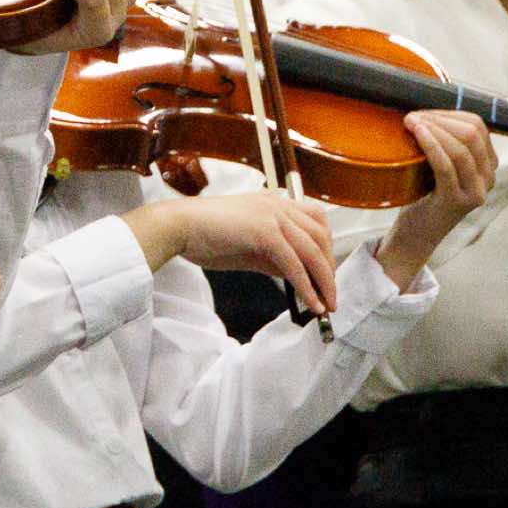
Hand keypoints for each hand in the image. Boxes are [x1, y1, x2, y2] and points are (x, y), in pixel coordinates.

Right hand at [122, 193, 336, 313]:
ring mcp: (272, 216)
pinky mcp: (265, 232)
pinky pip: (294, 263)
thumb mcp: (246, 247)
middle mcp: (277, 205)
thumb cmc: (203, 235)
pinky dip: (306, 285)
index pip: (315, 221)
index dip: (326, 248)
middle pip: (321, 235)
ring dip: (324, 280)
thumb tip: (293, 275)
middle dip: (330, 267)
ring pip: (313, 250)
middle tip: (329, 293)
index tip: (325, 273)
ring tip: (326, 303)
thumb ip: (271, 257)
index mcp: (273, 203)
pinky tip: (310, 302)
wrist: (178, 227)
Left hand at [375, 110, 496, 290]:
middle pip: (472, 133)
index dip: (449, 113)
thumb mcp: (440, 165)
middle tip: (413, 117)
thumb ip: (445, 142)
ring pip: (461, 147)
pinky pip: (446, 165)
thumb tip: (428, 110)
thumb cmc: (424, 195)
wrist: (416, 234)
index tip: (423, 113)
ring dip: (433, 129)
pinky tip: (417, 134)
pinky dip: (431, 145)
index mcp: (488, 165)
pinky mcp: (457, 201)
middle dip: (440, 119)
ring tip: (410, 122)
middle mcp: (488, 178)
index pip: (478, 125)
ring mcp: (475, 191)